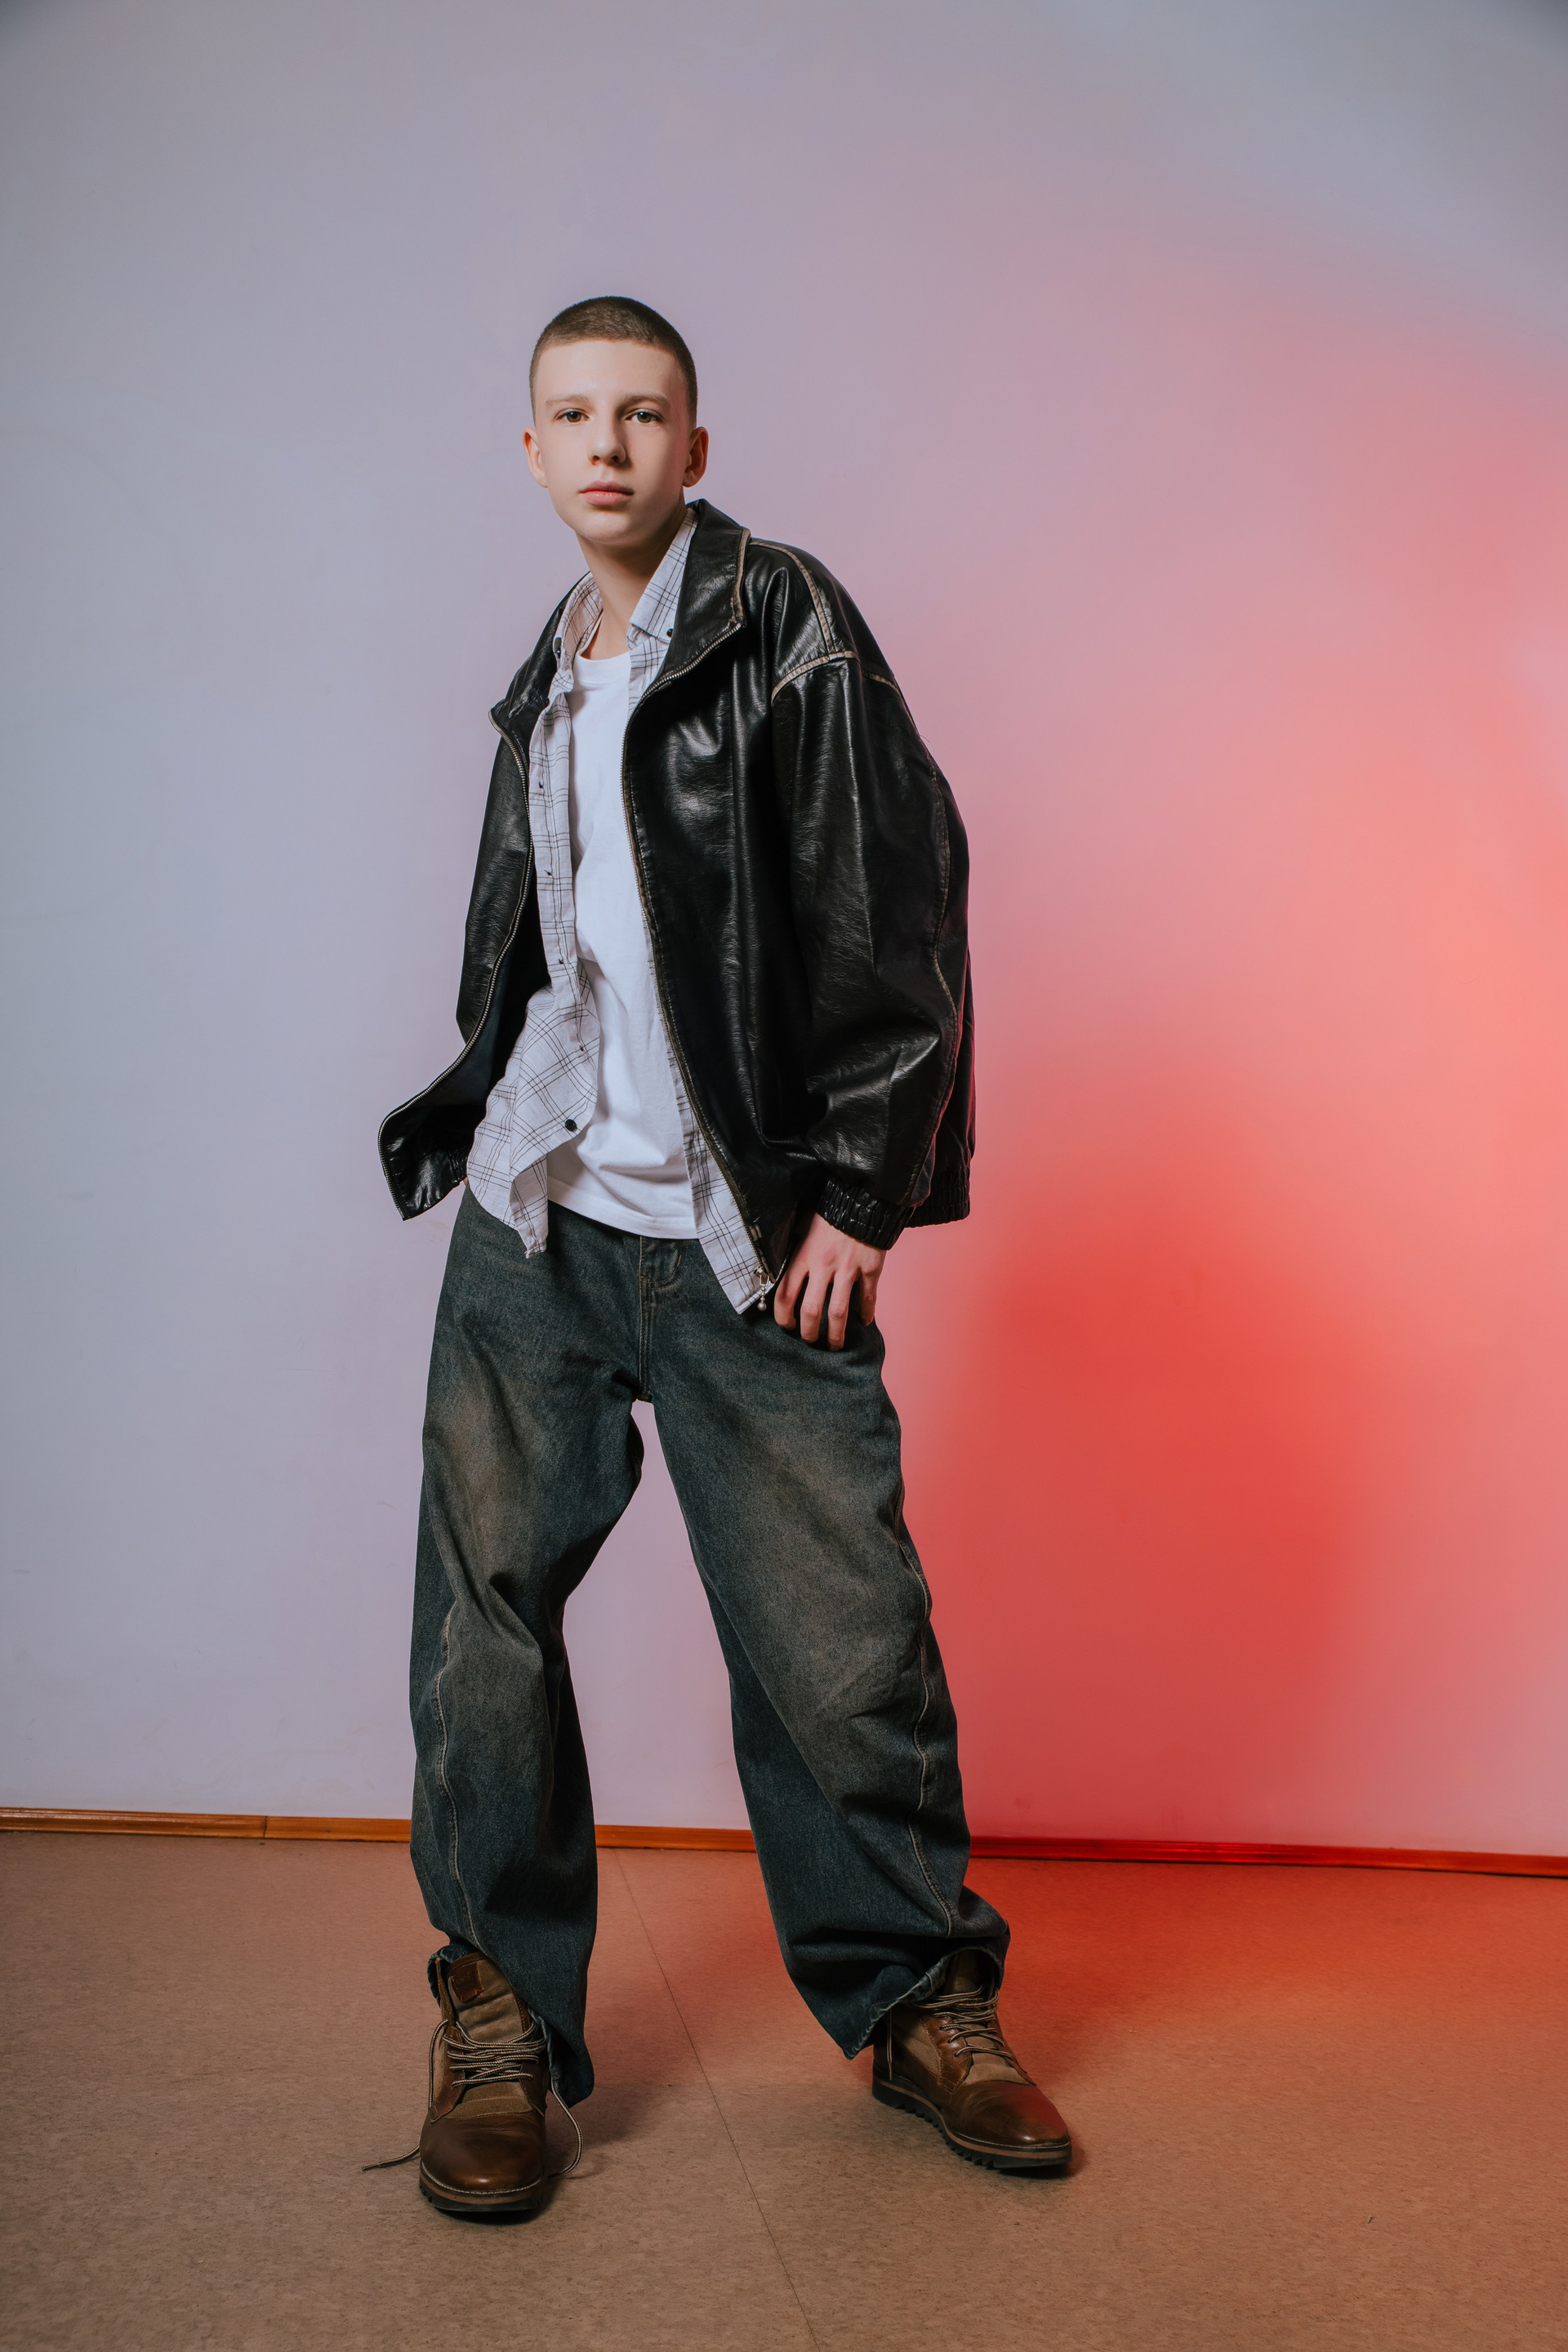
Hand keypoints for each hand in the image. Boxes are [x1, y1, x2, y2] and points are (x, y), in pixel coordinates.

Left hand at [772, 1213, 885, 1348]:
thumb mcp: (803, 1233)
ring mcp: (848, 1268)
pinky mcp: (871, 1268)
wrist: (860, 1199)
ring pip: (838, 1311)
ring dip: (836, 1334)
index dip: (783, 1317)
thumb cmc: (828, 1217)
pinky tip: (864, 1322)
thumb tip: (784, 1280)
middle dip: (809, 1333)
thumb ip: (796, 1257)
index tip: (786, 1327)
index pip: (786, 1295)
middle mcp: (824, 1265)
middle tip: (810, 1342)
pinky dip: (866, 1313)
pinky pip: (868, 1298)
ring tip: (835, 1345)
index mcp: (803, 1257)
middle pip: (811, 1310)